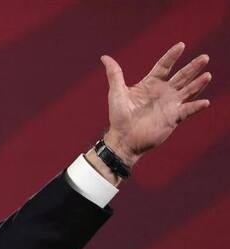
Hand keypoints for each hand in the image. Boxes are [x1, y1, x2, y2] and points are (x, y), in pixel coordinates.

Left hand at [100, 42, 210, 167]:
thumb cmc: (119, 116)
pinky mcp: (174, 118)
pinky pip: (188, 111)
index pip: (164, 66)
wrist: (123, 139)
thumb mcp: (117, 92)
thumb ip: (114, 74)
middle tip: (204, 57)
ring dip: (198, 83)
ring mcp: (170, 105)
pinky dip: (196, 106)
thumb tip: (105, 57)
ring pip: (188, 91)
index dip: (172, 56)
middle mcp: (163, 92)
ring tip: (207, 75)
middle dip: (193, 67)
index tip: (181, 45)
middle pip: (181, 76)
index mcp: (151, 84)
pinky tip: (205, 102)